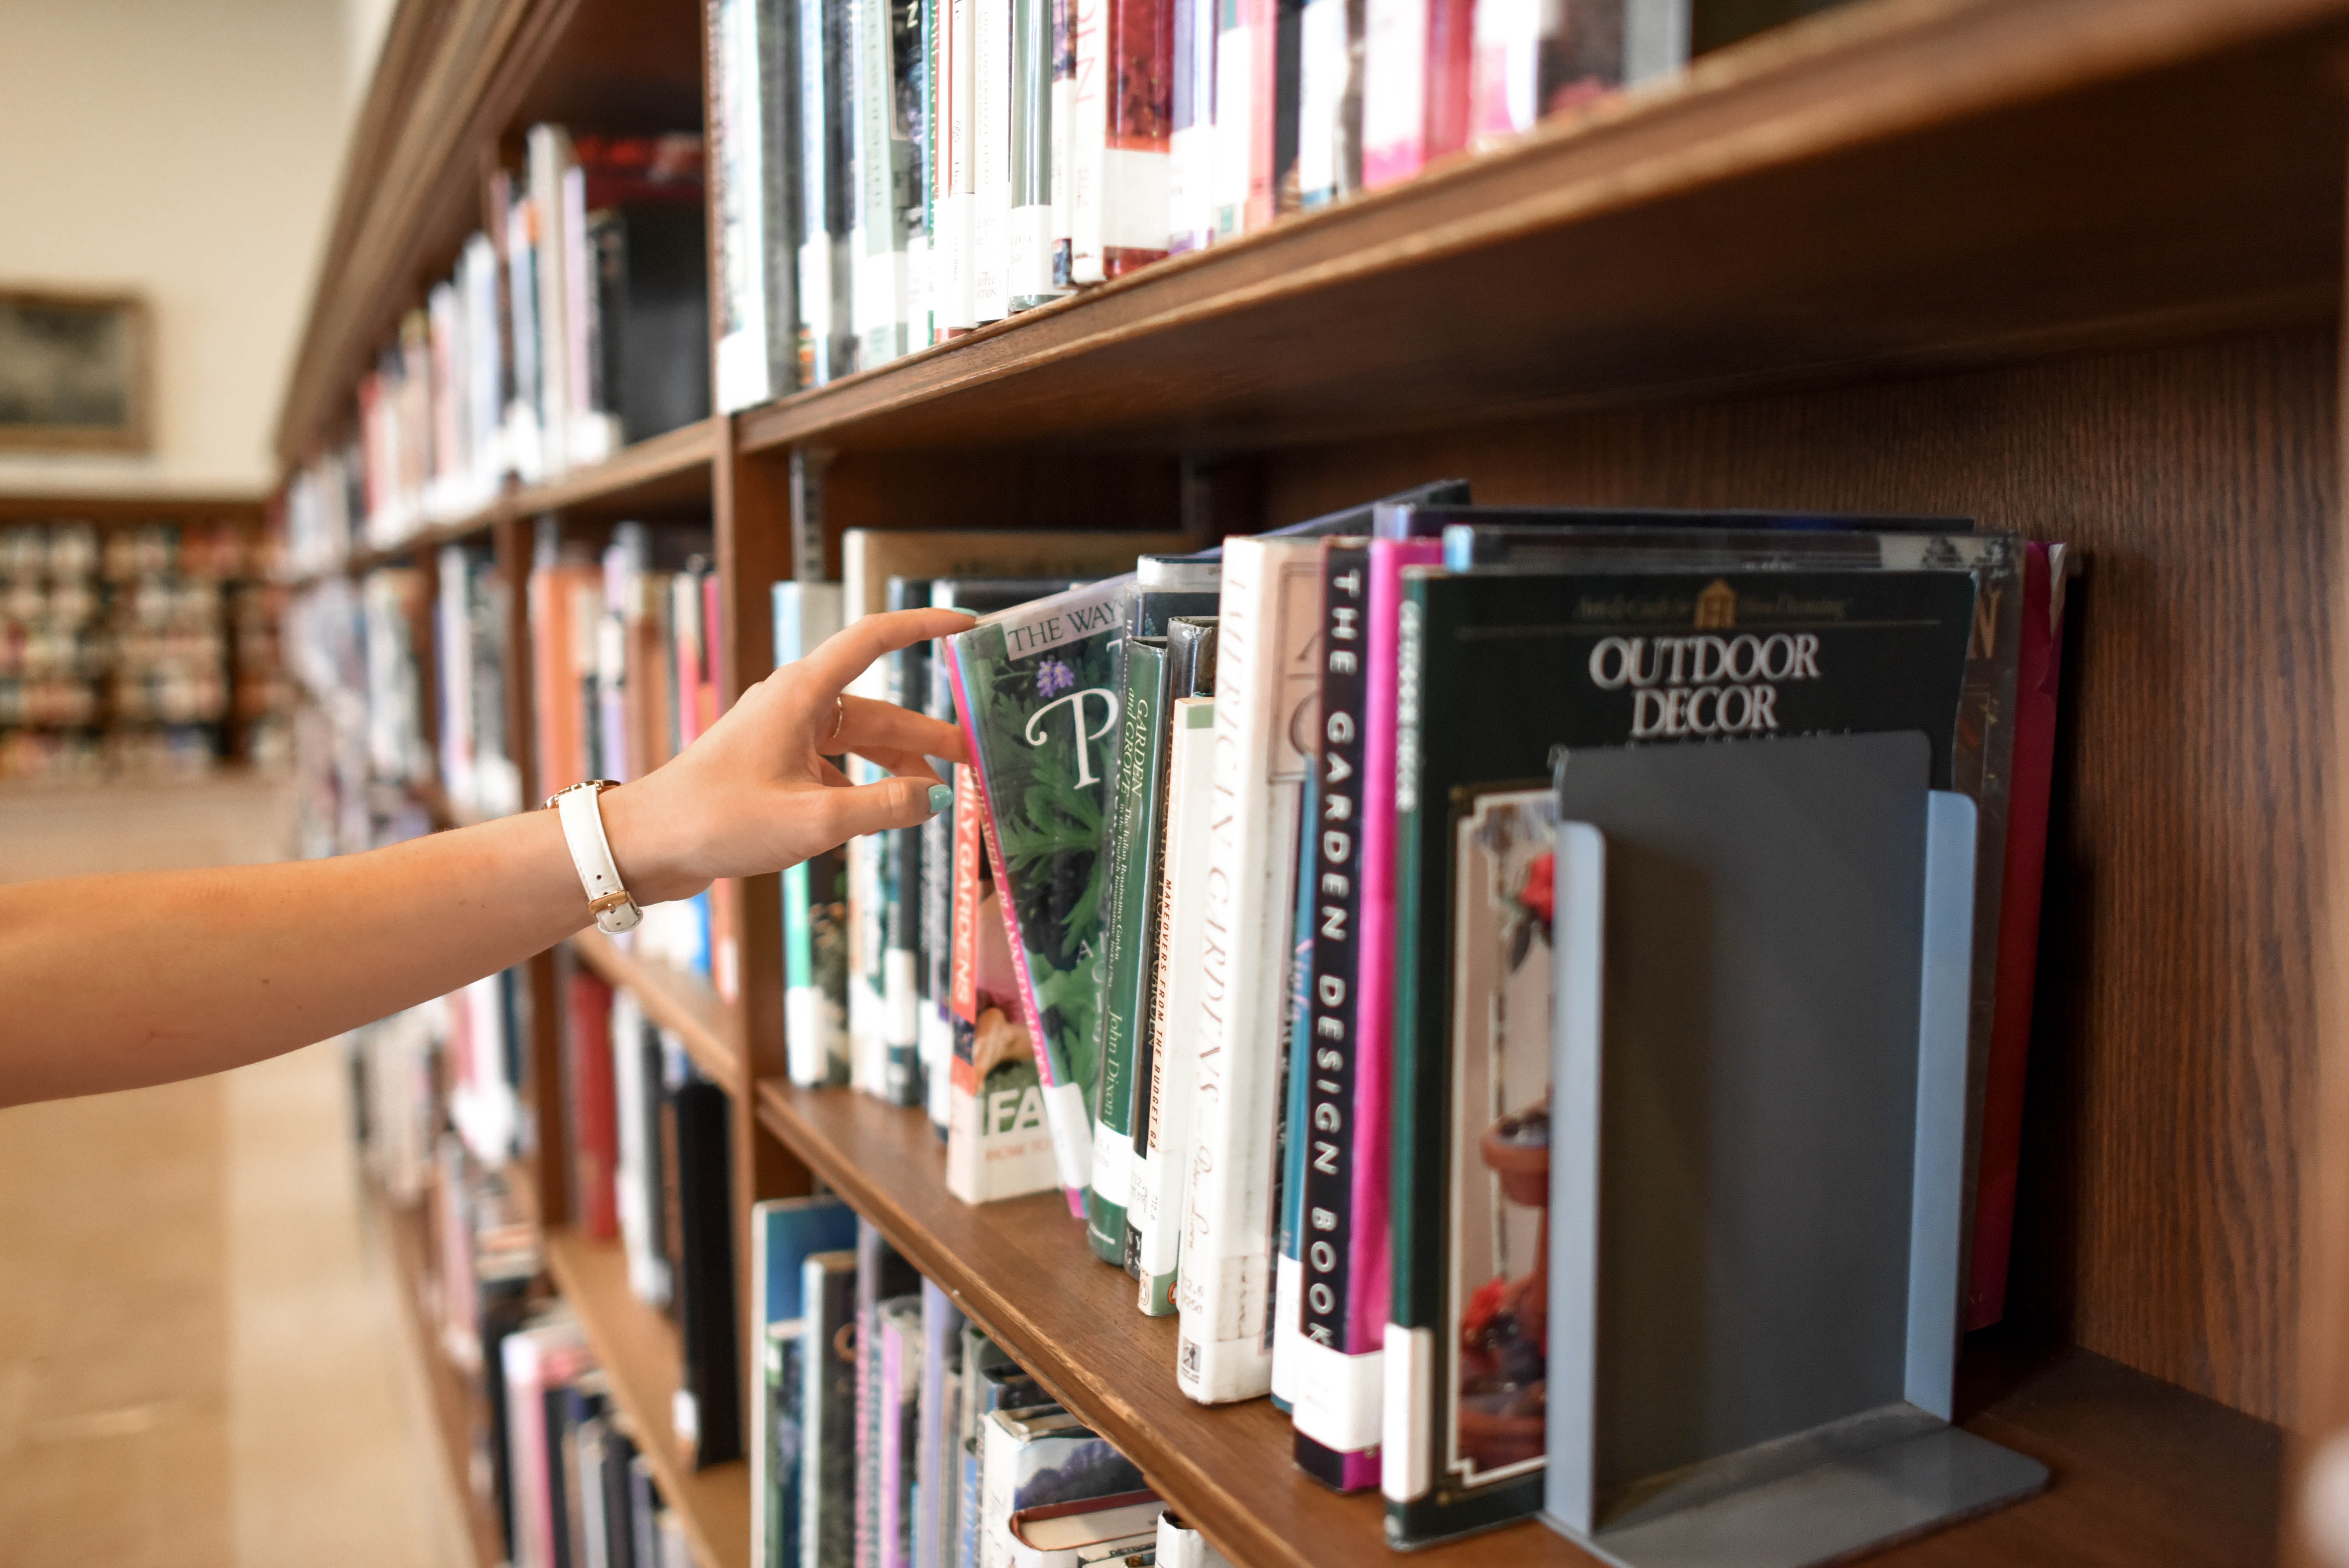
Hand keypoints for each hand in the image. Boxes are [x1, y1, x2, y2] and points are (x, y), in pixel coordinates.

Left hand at [600, 606, 973, 902]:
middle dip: (927, 737)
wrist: (646, 845)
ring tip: (934, 800)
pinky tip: (878, 819)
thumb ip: (884, 807)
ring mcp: (782, 735)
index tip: (965, 626)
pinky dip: (861, 788)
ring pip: (858, 743)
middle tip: (972, 761)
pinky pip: (833, 768)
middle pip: (878, 711)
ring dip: (896, 768)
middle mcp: (794, 705)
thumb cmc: (719, 820)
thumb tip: (936, 798)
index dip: (923, 627)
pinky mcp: (772, 765)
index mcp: (802, 694)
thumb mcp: (815, 819)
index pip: (874, 639)